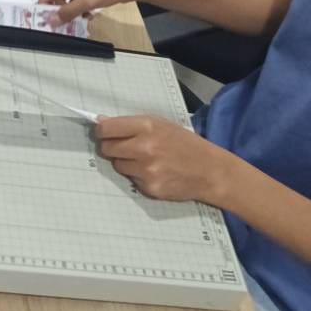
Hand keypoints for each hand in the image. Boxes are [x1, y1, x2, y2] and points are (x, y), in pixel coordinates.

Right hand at [39, 0, 147, 22]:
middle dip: (59, 8)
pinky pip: (78, 0)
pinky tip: (88, 17)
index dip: (43, 2)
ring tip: (77, 21)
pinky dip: (80, 9)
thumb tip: (50, 22)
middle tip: (63, 22)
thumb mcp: (86, 0)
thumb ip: (67, 12)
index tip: (47, 18)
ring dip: (70, 10)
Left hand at [97, 114, 232, 205]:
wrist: (209, 170)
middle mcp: (145, 148)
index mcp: (147, 127)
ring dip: (126, 162)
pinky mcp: (149, 187)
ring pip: (118, 165)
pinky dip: (137, 176)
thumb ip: (131, 123)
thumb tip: (102, 123)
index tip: (102, 132)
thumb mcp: (161, 124)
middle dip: (111, 147)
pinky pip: (131, 180)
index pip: (107, 128)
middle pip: (107, 148)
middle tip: (123, 146)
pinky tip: (154, 171)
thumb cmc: (185, 144)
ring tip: (145, 159)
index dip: (102, 130)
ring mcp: (146, 169)